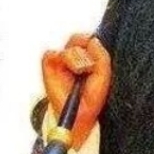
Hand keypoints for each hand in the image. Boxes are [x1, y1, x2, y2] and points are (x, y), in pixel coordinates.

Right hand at [42, 34, 110, 149]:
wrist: (80, 115)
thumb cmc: (92, 98)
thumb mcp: (103, 76)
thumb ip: (101, 56)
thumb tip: (92, 40)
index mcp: (91, 59)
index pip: (92, 40)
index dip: (94, 45)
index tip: (97, 62)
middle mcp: (77, 58)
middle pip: (80, 38)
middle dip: (87, 51)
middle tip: (89, 67)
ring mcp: (63, 61)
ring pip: (70, 46)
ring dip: (78, 58)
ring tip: (81, 73)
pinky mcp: (51, 64)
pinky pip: (54, 53)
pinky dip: (65, 60)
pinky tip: (72, 71)